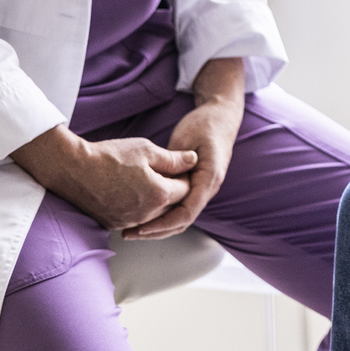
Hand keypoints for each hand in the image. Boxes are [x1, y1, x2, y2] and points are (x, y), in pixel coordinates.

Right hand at [12, 127, 194, 230]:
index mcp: (159, 195)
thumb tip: (193, 160)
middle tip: (163, 173)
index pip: (186, 190)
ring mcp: (129, 222)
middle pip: (172, 206)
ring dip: (155, 201)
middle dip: (172, 191)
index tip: (177, 166)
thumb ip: (174, 159)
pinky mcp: (113, 224)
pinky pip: (135, 220)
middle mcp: (147, 214)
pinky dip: (138, 208)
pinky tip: (129, 192)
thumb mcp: (147, 150)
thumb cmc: (110, 156)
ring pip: (154, 215)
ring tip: (146, 181)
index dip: (184, 176)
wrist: (72, 169)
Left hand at [132, 58, 246, 239]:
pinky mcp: (194, 187)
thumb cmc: (204, 125)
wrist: (220, 117)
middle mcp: (207, 189)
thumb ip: (176, 161)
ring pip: (180, 219)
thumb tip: (162, 182)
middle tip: (129, 233)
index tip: (141, 227)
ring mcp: (202, 190)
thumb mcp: (187, 138)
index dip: (162, 224)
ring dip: (157, 227)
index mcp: (208, 179)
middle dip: (156, 231)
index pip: (186, 213)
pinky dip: (161, 216)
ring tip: (132, 230)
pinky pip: (179, 208)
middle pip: (182, 221)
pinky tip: (143, 217)